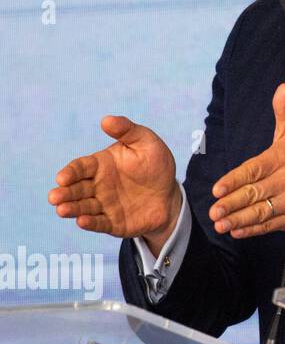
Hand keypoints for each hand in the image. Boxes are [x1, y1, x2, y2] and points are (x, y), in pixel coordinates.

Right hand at [49, 116, 181, 244]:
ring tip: (61, 210)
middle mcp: (97, 185)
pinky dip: (90, 223)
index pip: (80, 167)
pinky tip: (82, 221)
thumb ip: (127, 130)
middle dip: (64, 193)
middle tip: (54, 197)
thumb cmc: (156, 165)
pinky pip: (100, 223)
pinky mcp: (113, 223)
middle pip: (76, 189)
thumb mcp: (146, 143)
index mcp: (100, 165)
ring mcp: (103, 205)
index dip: (70, 172)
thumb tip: (106, 120)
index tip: (62, 178)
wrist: (170, 194)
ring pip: (83, 207)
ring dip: (71, 208)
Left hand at [209, 83, 284, 237]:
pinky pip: (269, 225)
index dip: (235, 180)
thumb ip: (284, 112)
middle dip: (232, 203)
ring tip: (220, 223)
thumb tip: (282, 87)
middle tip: (214, 211)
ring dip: (238, 219)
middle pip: (254, 193)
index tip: (218, 189)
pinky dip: (252, 229)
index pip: (254, 170)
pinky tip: (237, 231)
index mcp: (283, 159)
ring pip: (260, 211)